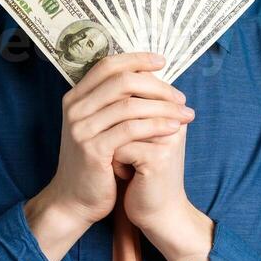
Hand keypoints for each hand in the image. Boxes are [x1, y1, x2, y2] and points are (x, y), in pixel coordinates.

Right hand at [26, 53, 191, 260]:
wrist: (74, 200)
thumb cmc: (96, 163)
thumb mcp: (100, 127)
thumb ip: (115, 103)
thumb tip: (149, 78)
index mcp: (76, 98)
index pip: (108, 66)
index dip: (137, 59)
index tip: (163, 62)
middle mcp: (75, 109)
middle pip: (122, 81)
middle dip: (157, 86)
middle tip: (180, 97)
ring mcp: (82, 129)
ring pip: (130, 105)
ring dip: (164, 107)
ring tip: (185, 114)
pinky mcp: (93, 150)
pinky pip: (131, 129)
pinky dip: (157, 126)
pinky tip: (174, 129)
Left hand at [120, 104, 212, 260]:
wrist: (158, 213)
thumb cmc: (144, 175)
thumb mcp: (140, 139)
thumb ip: (131, 112)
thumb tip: (107, 87)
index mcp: (171, 111)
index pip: (137, 91)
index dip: (117, 114)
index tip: (125, 141)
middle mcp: (174, 120)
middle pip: (127, 106)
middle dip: (114, 131)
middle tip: (122, 151)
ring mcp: (167, 138)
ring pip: (119, 127)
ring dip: (114, 146)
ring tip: (124, 162)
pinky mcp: (158, 158)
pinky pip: (119, 148)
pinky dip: (116, 163)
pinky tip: (127, 176)